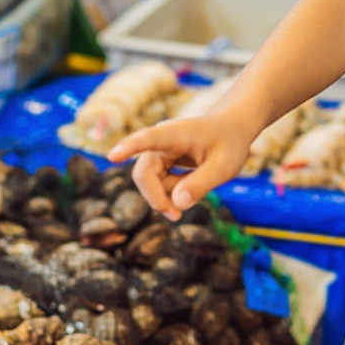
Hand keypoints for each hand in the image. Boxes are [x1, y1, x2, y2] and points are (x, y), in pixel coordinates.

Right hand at [106, 115, 250, 220]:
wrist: (231, 128)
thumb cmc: (229, 142)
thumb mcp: (225, 166)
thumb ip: (201, 184)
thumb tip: (176, 204)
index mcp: (175, 134)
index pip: (148, 139)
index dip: (129, 147)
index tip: (113, 155)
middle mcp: (160, 142)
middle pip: (143, 174)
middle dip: (157, 198)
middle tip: (177, 216)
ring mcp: (158, 153)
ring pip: (151, 183)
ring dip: (169, 195)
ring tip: (199, 183)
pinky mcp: (160, 163)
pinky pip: (158, 185)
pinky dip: (173, 192)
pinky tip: (191, 183)